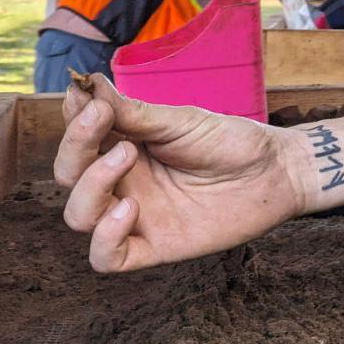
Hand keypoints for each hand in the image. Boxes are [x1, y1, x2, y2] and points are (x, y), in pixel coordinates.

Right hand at [55, 73, 308, 271]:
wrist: (275, 171)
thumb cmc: (230, 141)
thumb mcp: (180, 121)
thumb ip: (133, 112)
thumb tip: (88, 85)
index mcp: (124, 146)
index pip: (77, 138)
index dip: (73, 120)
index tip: (90, 100)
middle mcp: (123, 182)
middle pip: (68, 175)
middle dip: (75, 147)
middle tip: (104, 120)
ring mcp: (135, 216)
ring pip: (79, 216)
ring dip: (91, 186)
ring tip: (126, 156)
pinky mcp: (153, 247)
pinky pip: (106, 258)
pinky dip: (106, 237)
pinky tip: (130, 209)